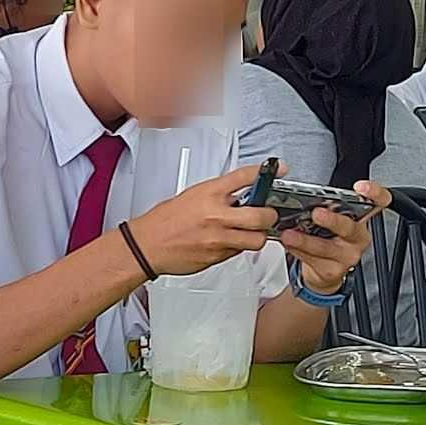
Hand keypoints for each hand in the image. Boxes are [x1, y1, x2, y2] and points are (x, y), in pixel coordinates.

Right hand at [127, 163, 280, 276]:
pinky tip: (227, 243)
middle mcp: (216, 214)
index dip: (265, 171)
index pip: (243, 177)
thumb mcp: (193, 196)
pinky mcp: (217, 256)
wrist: (146, 245)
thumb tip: (239, 196)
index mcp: (209, 193)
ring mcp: (218, 237)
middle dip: (269, 216)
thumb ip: (218, 196)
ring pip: (256, 239)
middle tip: (267, 215)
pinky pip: (239, 252)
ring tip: (249, 233)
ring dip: (257, 236)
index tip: (279, 169)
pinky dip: (238, 248)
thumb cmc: (166, 220)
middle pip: (261, 215)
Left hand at [282, 181, 390, 293]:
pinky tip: (290, 244)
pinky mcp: (334, 271)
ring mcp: (348, 255)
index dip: (374, 193)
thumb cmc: (328, 238)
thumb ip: (325, 207)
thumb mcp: (331, 220)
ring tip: (290, 234)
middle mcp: (358, 237)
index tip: (360, 188)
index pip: (379, 202)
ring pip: (327, 247)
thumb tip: (306, 197)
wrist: (325, 271)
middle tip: (316, 214)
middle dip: (332, 220)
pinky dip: (298, 251)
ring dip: (305, 240)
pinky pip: (314, 260)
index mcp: (361, 218)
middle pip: (350, 227)